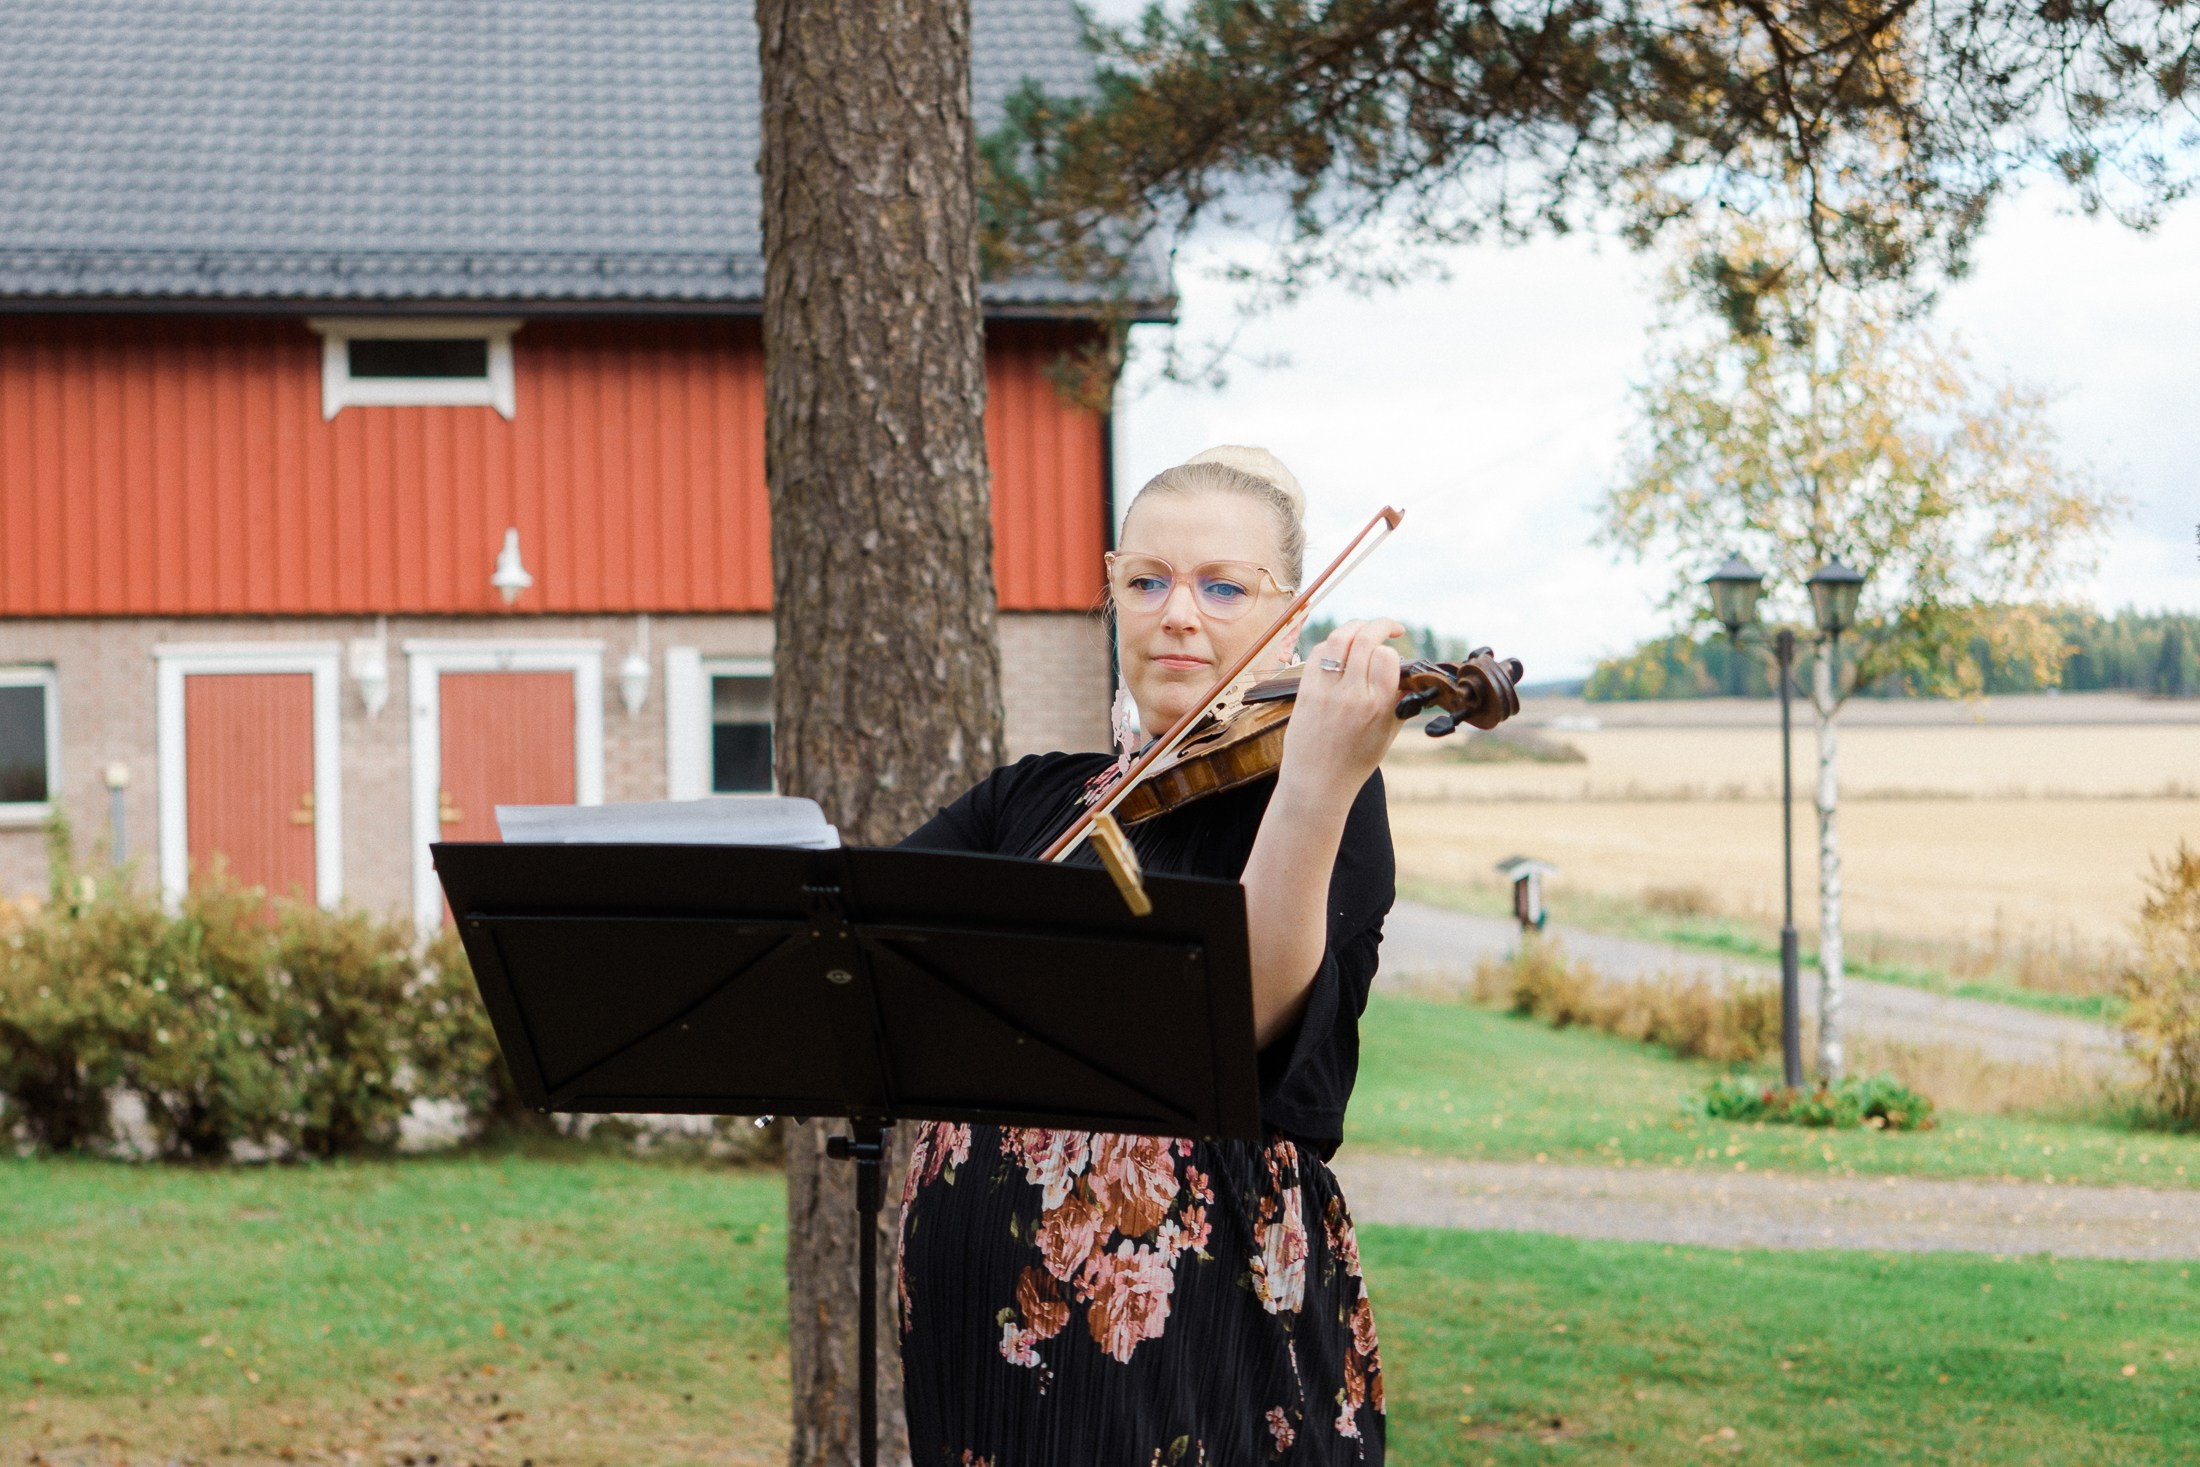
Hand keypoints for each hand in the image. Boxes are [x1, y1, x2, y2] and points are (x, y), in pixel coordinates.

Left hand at [1276, 618, 1405, 812]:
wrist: (1318, 782)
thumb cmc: (1356, 760)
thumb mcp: (1389, 731)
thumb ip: (1398, 698)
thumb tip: (1405, 670)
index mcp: (1376, 706)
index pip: (1387, 657)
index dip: (1392, 651)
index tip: (1393, 657)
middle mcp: (1350, 695)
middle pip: (1364, 639)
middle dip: (1381, 624)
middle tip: (1390, 628)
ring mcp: (1325, 690)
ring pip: (1339, 638)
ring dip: (1356, 626)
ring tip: (1365, 629)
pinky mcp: (1305, 690)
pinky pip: (1319, 653)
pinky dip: (1333, 644)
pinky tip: (1342, 648)